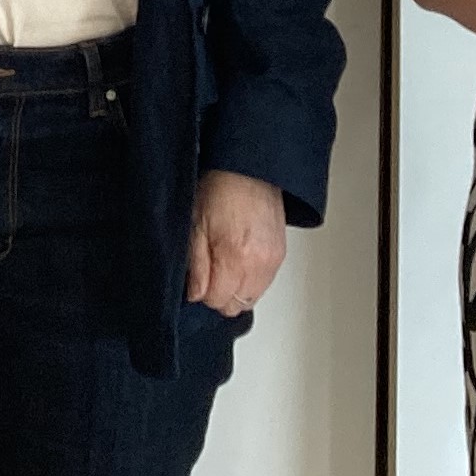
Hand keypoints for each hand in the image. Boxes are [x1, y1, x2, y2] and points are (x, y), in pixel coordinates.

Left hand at [184, 171, 285, 317]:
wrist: (249, 170)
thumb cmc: (220, 189)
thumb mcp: (195, 226)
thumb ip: (196, 266)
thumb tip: (195, 294)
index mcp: (235, 257)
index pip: (217, 301)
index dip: (201, 294)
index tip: (196, 280)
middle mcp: (259, 263)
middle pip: (236, 305)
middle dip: (219, 295)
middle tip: (208, 274)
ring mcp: (273, 260)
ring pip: (251, 298)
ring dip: (235, 289)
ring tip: (224, 265)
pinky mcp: (280, 255)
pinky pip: (263, 284)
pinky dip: (249, 280)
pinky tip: (238, 261)